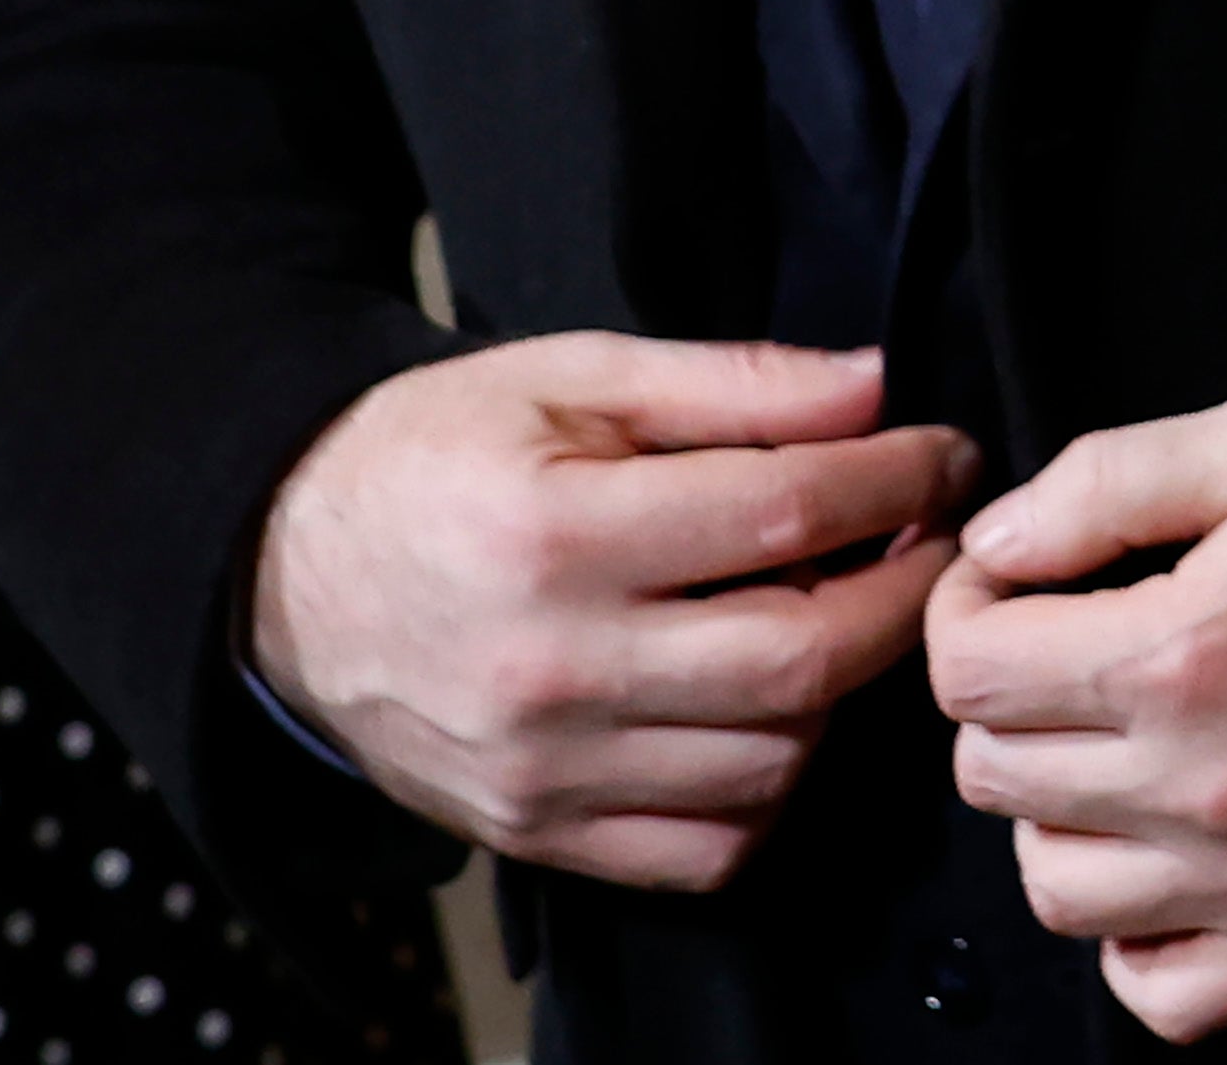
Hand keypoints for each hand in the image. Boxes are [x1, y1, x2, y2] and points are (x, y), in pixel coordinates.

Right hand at [246, 333, 976, 889]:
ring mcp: (542, 770)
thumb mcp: (567, 375)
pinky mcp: (536, 834)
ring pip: (771, 762)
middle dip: (904, 594)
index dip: (897, 480)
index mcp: (556, 535)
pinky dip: (768, 791)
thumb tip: (874, 388)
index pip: (787, 515)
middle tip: (932, 541)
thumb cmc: (433, 456)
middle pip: (799, 656)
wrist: (282, 574)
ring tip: (846, 612)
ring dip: (841, 691)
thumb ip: (729, 384)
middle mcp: (550, 669)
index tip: (944, 453)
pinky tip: (770, 712)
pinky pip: (704, 850)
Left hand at [926, 387, 1226, 1041]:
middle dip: (1010, 696)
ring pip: (1051, 884)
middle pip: (991, 772)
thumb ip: (1108, 478)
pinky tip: (1164, 856)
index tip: (1019, 582)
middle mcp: (1197, 785)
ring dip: (1059, 811)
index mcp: (1177, 654)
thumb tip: (997, 541)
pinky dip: (1133, 935)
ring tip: (1119, 746)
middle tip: (1076, 645)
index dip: (971, 606)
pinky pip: (1153, 991)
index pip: (967, 668)